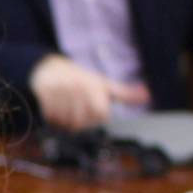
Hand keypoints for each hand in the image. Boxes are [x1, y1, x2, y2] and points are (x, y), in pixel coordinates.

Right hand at [29, 56, 149, 130]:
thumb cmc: (80, 80)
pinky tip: (54, 110)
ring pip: (66, 122)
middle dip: (80, 121)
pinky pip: (51, 118)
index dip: (97, 117)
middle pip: (81, 122)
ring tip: (65, 110)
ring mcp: (59, 91)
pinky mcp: (44, 95)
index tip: (92, 110)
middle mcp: (77, 87)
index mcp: (93, 85)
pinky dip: (52, 119)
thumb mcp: (104, 84)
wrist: (48, 69)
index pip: (101, 115)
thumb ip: (125, 94)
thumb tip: (148, 95)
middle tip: (77, 111)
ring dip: (65, 122)